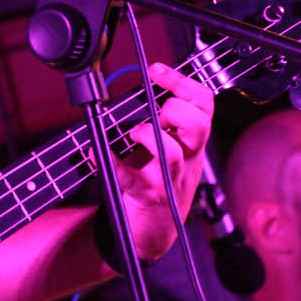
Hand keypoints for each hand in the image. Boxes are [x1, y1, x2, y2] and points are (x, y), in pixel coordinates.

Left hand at [114, 63, 213, 260]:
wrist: (156, 229)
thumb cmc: (160, 182)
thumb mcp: (170, 149)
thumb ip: (163, 122)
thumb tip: (140, 90)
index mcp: (192, 142)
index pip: (203, 106)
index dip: (183, 83)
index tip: (156, 70)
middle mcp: (187, 159)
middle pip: (199, 126)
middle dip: (176, 109)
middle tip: (156, 111)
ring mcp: (169, 178)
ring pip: (172, 153)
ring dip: (148, 136)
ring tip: (132, 133)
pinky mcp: (148, 195)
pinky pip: (130, 177)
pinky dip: (109, 161)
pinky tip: (96, 151)